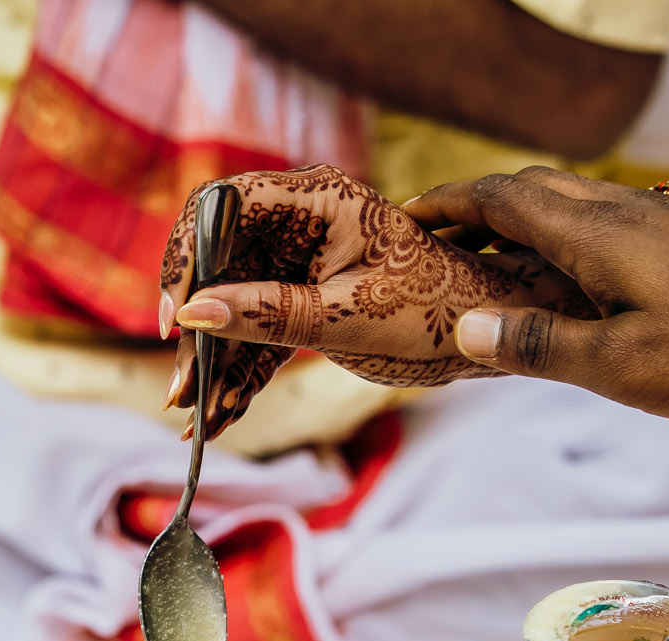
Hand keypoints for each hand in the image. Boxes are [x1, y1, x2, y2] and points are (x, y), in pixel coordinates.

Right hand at [157, 166, 588, 438]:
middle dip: (196, 330)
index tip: (175, 316)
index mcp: (316, 199)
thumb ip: (266, 313)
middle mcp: (302, 223)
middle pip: (219, 265)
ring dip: (215, 363)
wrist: (494, 331)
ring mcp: (303, 263)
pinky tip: (220, 413)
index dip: (186, 258)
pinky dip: (244, 374)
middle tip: (181, 383)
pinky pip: (262, 334)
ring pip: (235, 307)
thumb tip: (194, 313)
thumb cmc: (437, 309)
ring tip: (197, 413)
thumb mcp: (344, 317)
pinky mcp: (310, 301)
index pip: (220, 209)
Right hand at [404, 168, 668, 426]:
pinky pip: (603, 228)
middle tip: (436, 250)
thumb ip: (538, 345)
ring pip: (570, 207)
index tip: (403, 220)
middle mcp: (621, 212)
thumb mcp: (620, 364)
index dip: (445, 206)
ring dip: (521, 230)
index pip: (499, 199)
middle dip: (477, 213)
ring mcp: (657, 222)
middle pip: (532, 191)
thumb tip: (466, 330)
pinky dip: (563, 246)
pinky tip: (568, 291)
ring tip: (491, 276)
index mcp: (593, 233)